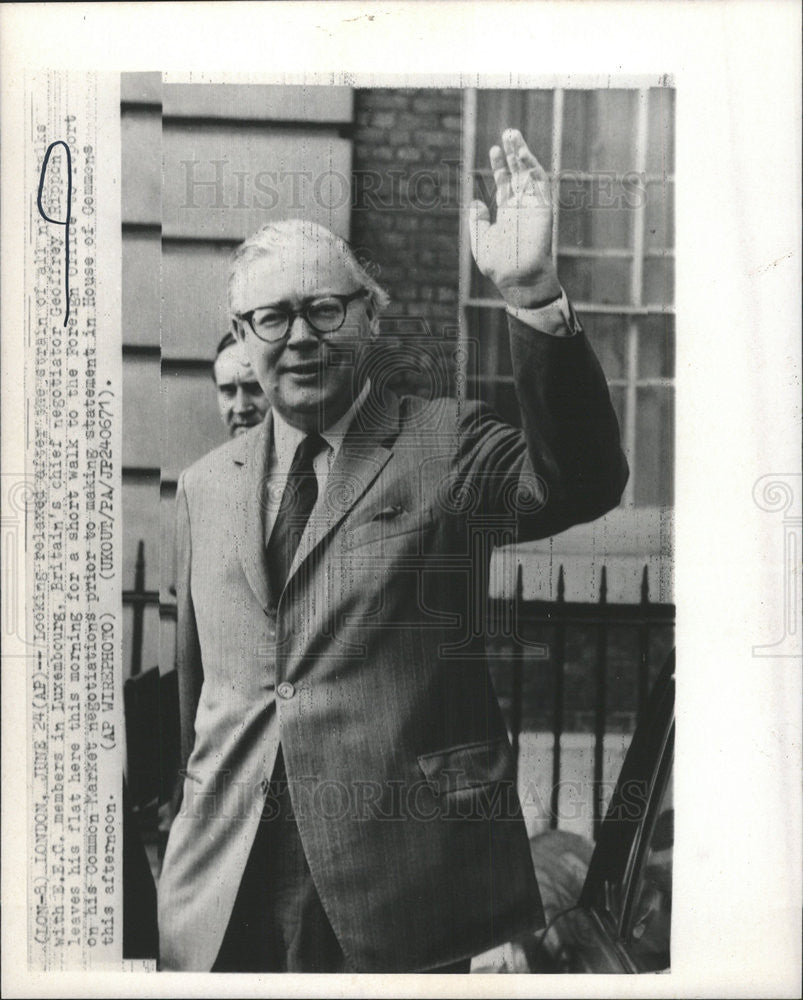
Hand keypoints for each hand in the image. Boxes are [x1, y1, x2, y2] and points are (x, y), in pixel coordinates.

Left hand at [469, 128, 560, 308]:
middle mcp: (521, 205)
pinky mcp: (543, 207)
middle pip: (518, 172)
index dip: (500, 165)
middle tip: (507, 132)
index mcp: (507, 212)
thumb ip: (477, 221)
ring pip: (529, 172)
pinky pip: (540, 182)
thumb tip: (474, 202)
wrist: (517, 276)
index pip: (505, 182)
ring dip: (523, 152)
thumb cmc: (499, 265)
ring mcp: (532, 204)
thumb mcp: (480, 240)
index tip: (494, 150)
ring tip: (512, 134)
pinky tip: (523, 153)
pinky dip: (533, 166)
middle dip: (512, 152)